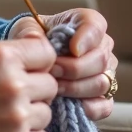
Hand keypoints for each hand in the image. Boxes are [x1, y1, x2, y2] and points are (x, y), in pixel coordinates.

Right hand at [0, 39, 57, 131]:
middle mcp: (14, 85)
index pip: (47, 52)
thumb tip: (27, 48)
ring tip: (2, 118)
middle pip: (50, 84)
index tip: (29, 70)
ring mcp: (17, 118)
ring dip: (30, 116)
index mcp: (1, 57)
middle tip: (8, 98)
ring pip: (46, 113)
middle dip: (34, 90)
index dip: (38, 62)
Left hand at [9, 7, 115, 121]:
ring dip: (75, 88)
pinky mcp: (103, 97)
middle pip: (100, 59)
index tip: (72, 49)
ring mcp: (105, 73)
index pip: (96, 26)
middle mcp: (101, 47)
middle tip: (52, 72)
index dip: (87, 38)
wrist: (30, 62)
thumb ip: (31, 32)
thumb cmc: (32, 40)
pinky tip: (67, 104)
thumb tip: (36, 40)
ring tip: (53, 87)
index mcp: (85, 23)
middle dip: (74, 68)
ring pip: (101, 83)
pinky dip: (86, 107)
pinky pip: (104, 105)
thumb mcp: (26, 29)